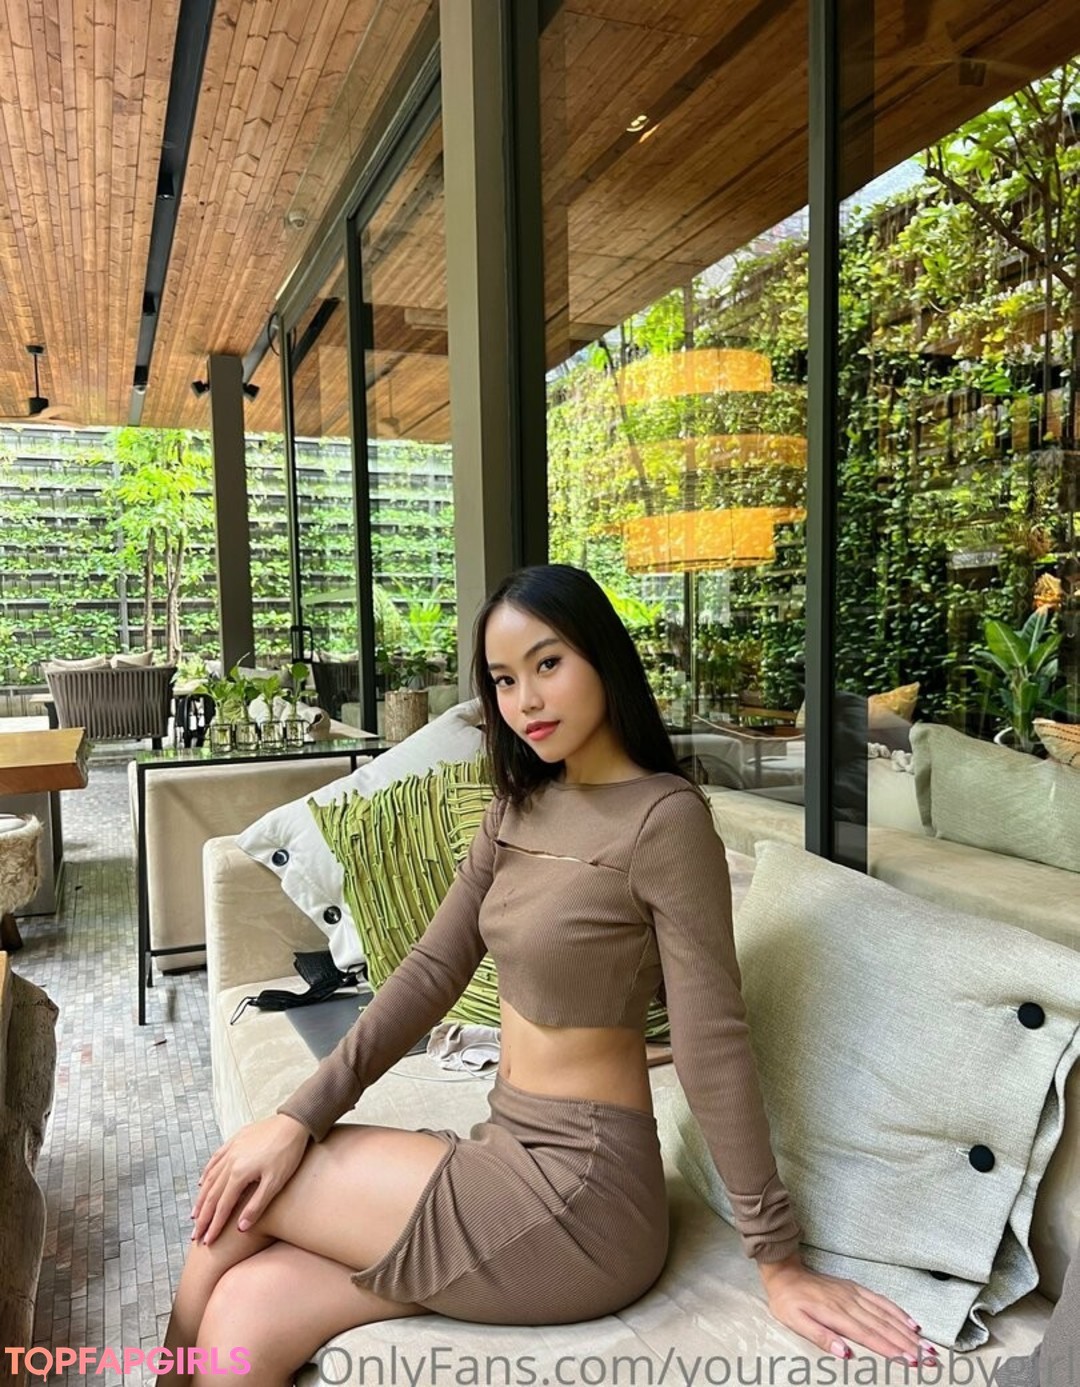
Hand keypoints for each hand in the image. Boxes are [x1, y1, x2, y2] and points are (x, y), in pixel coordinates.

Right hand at [190, 1114, 310, 1245]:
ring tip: (194, 1215)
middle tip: (194, 1236)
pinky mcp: (235, 1140)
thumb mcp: (275, 1182)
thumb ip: (256, 1205)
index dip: (214, 1226)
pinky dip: (206, 1173)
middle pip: (211, 1195)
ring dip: (201, 1198)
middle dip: (202, 1218)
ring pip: (210, 1178)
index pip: (222, 1206)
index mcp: (239, 1174)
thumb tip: (240, 1227)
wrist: (293, 1122)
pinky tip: (202, 1182)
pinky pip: (215, 1159)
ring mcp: (231, 1150)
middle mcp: (230, 1162)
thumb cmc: (287, 1153)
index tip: (207, 1242)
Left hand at [759, 1254, 938, 1365]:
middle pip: (884, 1327)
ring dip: (909, 1332)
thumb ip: (821, 1336)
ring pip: (887, 1315)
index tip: (911, 1362)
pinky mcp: (855, 1288)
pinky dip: (898, 1312)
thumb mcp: (796, 1322)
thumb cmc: (788, 1301)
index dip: (891, 1350)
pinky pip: (881, 1300)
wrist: (785, 1273)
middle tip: (930, 1359)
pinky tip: (911, 1323)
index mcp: (836, 1314)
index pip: (869, 1336)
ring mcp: (854, 1294)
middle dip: (909, 1345)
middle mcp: (850, 1303)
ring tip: (928, 1346)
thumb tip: (845, 1352)